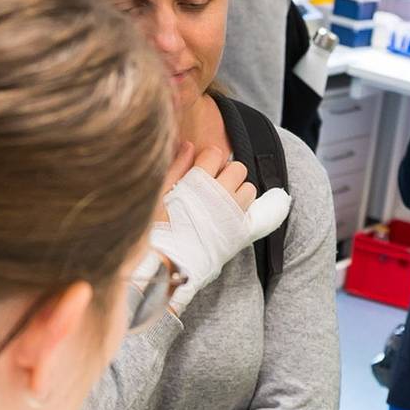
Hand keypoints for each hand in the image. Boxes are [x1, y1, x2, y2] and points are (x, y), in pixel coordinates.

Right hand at [149, 146, 289, 314]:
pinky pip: (252, 210)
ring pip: (249, 187)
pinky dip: (243, 208)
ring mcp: (233, 213)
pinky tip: (227, 215)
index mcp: (198, 182)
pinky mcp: (240, 231)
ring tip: (221, 201)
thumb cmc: (156, 228)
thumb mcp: (159, 193)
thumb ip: (177, 167)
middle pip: (238, 168)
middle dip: (227, 172)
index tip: (202, 167)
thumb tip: (189, 146)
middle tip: (212, 184)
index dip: (208, 159)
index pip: (215, 153)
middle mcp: (221, 194)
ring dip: (238, 190)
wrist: (167, 264)